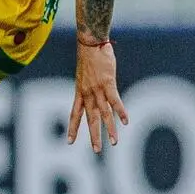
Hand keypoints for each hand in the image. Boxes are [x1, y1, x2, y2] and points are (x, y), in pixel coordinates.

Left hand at [69, 38, 126, 152]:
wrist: (90, 43)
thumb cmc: (89, 56)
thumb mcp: (85, 74)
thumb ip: (89, 85)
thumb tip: (95, 89)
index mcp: (80, 92)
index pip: (74, 114)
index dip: (72, 128)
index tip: (69, 142)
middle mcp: (87, 94)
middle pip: (90, 119)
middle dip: (94, 136)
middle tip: (97, 150)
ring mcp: (97, 90)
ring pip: (104, 114)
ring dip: (110, 129)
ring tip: (114, 143)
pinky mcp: (108, 84)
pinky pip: (115, 101)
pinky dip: (121, 111)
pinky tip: (126, 121)